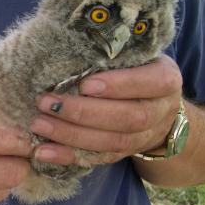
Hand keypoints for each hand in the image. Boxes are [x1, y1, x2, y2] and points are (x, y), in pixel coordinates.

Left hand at [29, 55, 182, 164]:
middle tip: (47, 103)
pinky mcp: (122, 154)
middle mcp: (159, 111)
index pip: (150, 82)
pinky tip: (43, 151)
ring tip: (39, 124)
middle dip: (83, 112)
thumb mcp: (133, 55)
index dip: (119, 85)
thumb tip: (65, 45)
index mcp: (165, 80)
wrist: (156, 108)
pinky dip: (67, 156)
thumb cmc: (133, 70)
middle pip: (127, 117)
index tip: (85, 84)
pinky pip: (96, 159)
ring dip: (71, 135)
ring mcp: (142, 138)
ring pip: (110, 142)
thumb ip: (111, 53)